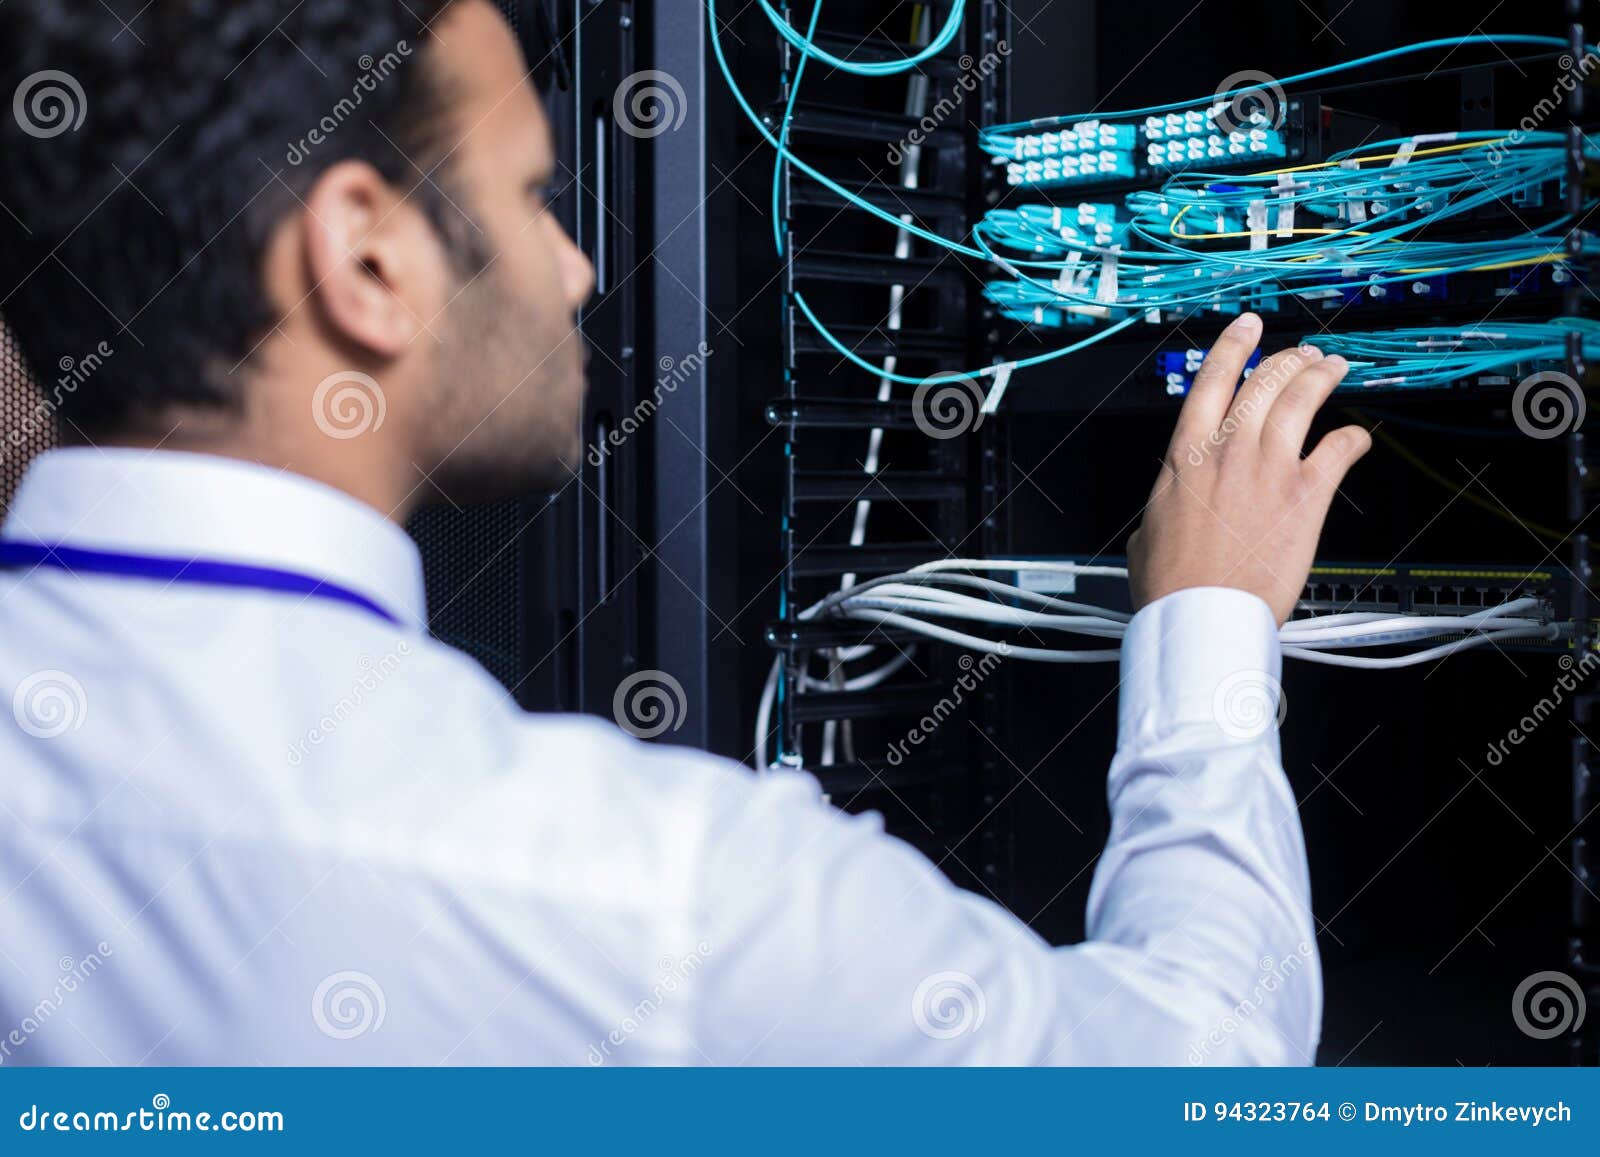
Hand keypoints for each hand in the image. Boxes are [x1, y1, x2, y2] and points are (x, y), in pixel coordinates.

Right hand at [1128, 313, 1371, 624]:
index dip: (1234, 345)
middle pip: (1264, 381)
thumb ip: (1167, 499)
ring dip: (1321, 377)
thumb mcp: (1148, 528)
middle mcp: (1230, 451)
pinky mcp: (1305, 496)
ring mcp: (1269, 469)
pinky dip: (1352, 438)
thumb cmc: (1171, 584)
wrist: (1202, 615)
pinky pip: (1339, 449)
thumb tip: (1170, 500)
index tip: (1248, 326)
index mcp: (1187, 456)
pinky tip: (1357, 436)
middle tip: (1303, 354)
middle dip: (1288, 358)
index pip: (1212, 380)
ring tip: (1333, 367)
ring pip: (1302, 400)